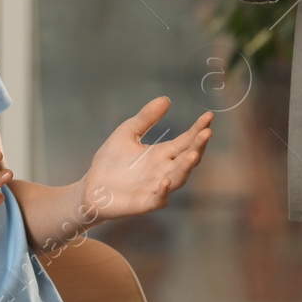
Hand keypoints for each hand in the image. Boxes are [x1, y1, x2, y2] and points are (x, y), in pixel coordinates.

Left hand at [81, 97, 213, 219]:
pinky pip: (159, 198)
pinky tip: (166, 181)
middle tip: (207, 133)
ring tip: (193, 155)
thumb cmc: (111, 161)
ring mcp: (156, 187)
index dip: (198, 129)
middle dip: (198, 146)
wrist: (92, 187)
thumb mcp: (127, 132)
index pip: (186, 141)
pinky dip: (164, 191)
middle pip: (187, 158)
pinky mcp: (144, 202)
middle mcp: (164, 170)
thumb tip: (166, 99)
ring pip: (178, 178)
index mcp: (162, 153)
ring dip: (186, 168)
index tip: (209, 116)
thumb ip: (146, 118)